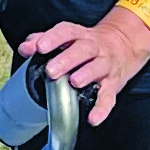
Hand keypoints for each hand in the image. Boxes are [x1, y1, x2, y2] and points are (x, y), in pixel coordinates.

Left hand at [17, 8, 149, 126]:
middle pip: (82, 50)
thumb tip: (25, 48)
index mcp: (79, 36)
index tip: (41, 47)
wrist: (124, 45)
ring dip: (86, 75)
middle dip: (66, 60)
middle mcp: (94, 48)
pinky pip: (109, 97)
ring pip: (97, 68)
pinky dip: (102, 109)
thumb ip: (43, 40)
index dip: (53, 38)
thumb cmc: (88, 44)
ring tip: (74, 82)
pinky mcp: (113, 84)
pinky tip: (93, 118)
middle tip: (51, 70)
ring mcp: (105, 65)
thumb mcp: (68, 37)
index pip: (66, 32)